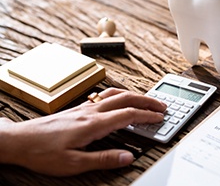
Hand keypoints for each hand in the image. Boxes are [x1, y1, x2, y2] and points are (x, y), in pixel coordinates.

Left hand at [0, 88, 166, 175]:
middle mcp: (91, 111)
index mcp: (93, 124)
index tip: (160, 117)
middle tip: (162, 106)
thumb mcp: (74, 163)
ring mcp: (84, 108)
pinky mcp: (79, 109)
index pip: (127, 115)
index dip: (147, 116)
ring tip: (147, 101)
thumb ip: (104, 159)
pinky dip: (121, 96)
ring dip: (135, 96)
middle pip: (126, 98)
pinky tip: (120, 100)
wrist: (19, 141)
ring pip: (116, 94)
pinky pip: (105, 96)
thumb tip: (128, 157)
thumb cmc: (43, 152)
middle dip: (147, 101)